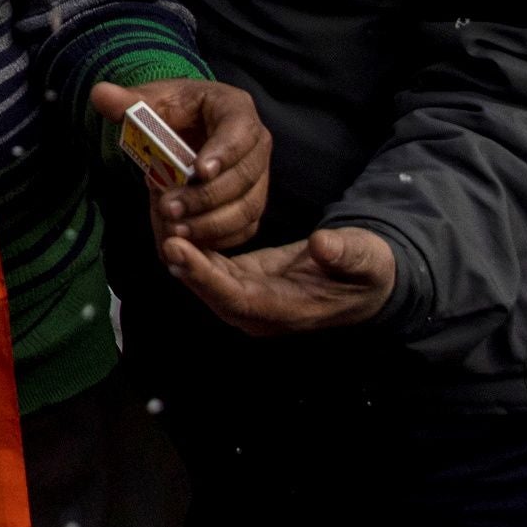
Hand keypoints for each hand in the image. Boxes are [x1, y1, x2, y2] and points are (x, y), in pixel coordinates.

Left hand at [90, 78, 269, 253]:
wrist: (184, 126)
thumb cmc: (172, 109)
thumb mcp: (149, 100)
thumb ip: (127, 101)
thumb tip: (99, 93)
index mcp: (235, 109)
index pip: (239, 131)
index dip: (223, 153)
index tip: (199, 171)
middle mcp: (255, 144)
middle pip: (243, 176)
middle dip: (207, 197)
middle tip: (169, 209)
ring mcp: (257, 175)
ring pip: (247, 206)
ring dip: (212, 223)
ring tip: (175, 230)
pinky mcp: (251, 201)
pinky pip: (244, 226)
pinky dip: (219, 237)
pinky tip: (189, 242)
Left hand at [163, 225, 397, 335]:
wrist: (367, 281)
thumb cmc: (368, 269)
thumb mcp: (366, 257)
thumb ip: (346, 253)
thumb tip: (322, 244)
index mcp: (289, 311)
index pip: (235, 299)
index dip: (203, 276)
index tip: (177, 247)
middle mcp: (260, 312)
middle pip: (210, 291)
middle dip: (181, 261)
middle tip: (158, 222)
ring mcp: (249, 298)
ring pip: (204, 279)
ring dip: (181, 252)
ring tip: (160, 213)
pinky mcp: (243, 280)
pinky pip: (209, 267)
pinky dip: (192, 246)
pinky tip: (175, 218)